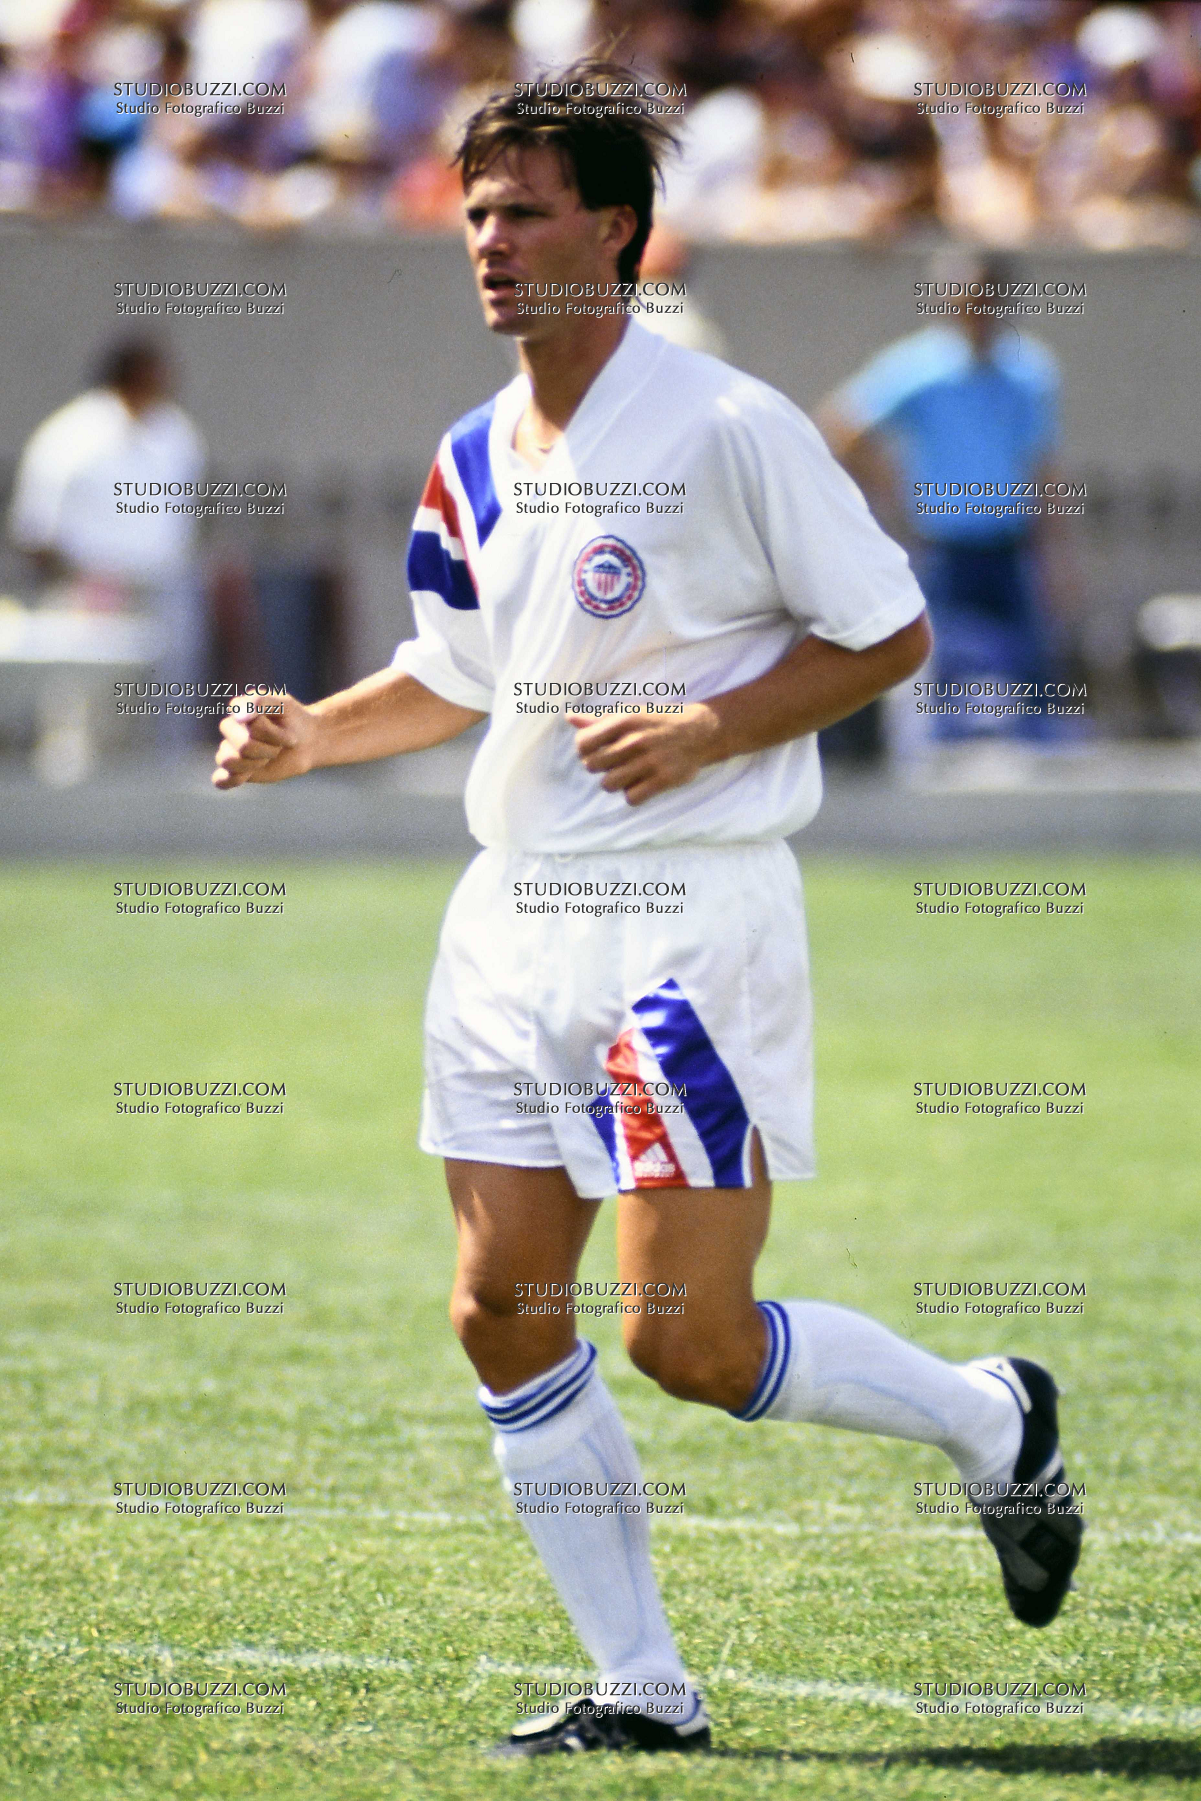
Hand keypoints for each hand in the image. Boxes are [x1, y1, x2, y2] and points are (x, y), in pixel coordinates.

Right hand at [212, 691, 316, 789]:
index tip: (289, 734)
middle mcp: (231, 729)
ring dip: (256, 763)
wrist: (307, 742)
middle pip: (242, 745)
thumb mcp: (283, 704)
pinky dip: (230, 780)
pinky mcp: (237, 770)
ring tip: (269, 757)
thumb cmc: (293, 720)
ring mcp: (232, 749)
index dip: (272, 733)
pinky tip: (246, 775)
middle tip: (279, 747)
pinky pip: (221, 780)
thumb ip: (258, 702)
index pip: (247, 724)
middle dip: (268, 749)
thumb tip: (237, 717)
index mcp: (239, 709)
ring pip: (228, 761)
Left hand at [568, 705, 722, 806]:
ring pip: (609, 785)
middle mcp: (635, 740)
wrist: (700, 731)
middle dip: (599, 767)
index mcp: (624, 721)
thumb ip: (599, 720)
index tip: (594, 751)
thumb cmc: (658, 722)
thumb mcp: (630, 714)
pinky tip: (640, 784)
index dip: (584, 750)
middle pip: (592, 766)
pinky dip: (633, 794)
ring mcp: (649, 761)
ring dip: (614, 782)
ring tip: (626, 774)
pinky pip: (631, 798)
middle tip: (613, 763)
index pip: (583, 743)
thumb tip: (569, 718)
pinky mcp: (663, 779)